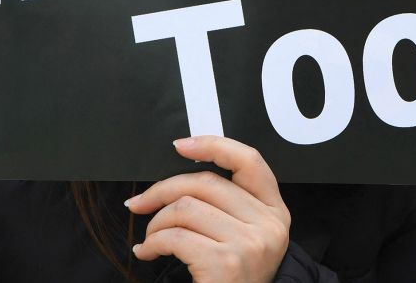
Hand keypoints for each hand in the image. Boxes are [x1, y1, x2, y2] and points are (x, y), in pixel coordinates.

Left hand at [126, 136, 290, 282]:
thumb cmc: (236, 280)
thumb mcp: (247, 237)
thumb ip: (231, 205)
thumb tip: (183, 173)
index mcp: (275, 211)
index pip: (250, 161)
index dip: (214, 145)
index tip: (181, 145)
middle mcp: (268, 225)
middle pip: (206, 182)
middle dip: (163, 189)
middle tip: (141, 203)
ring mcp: (249, 244)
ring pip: (186, 208)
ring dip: (156, 223)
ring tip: (150, 238)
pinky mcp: (226, 264)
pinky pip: (175, 237)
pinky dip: (152, 244)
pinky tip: (148, 252)